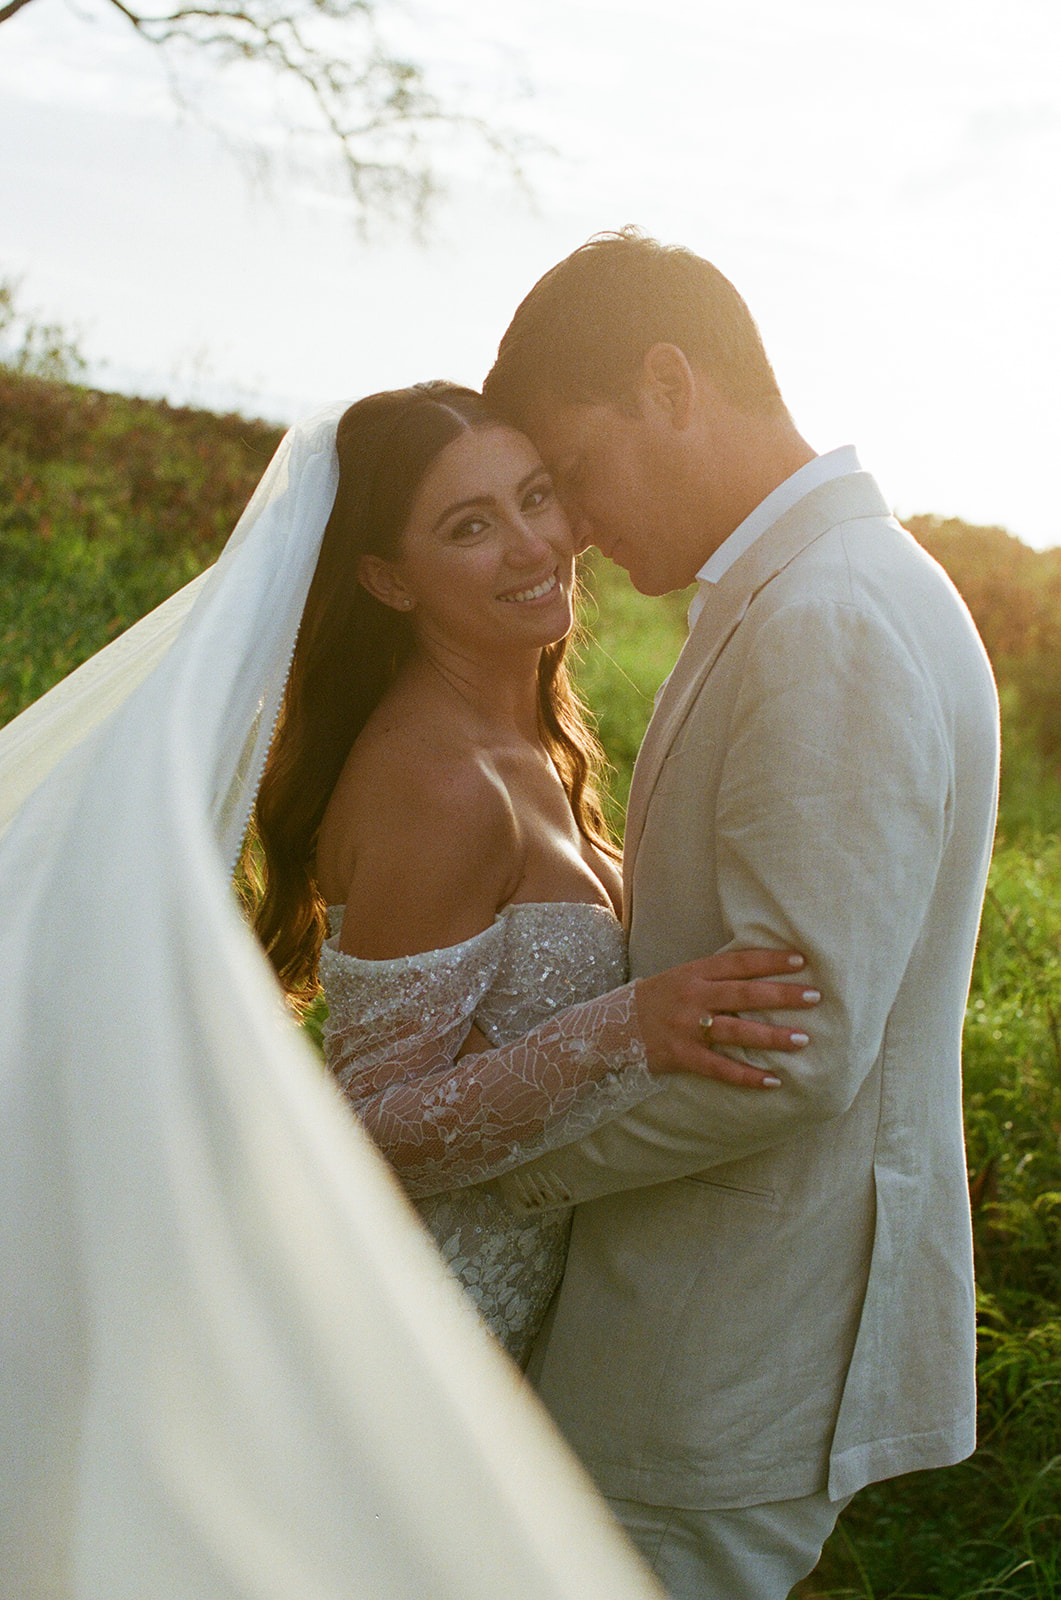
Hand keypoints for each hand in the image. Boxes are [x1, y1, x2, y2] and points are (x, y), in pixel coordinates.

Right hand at [634, 949, 819, 1088]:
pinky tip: (772, 1080)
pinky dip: (747, 1076)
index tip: (802, 960)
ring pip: (737, 1031)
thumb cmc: (655, 1000)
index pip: (739, 962)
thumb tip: (759, 972)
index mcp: (694, 972)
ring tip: (803, 1040)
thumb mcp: (680, 977)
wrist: (610, 1027)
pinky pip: (720, 1068)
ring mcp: (686, 1027)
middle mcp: (692, 996)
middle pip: (745, 994)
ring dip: (773, 1036)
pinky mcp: (681, 1056)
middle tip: (815, 997)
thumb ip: (714, 976)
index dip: (771, 960)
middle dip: (783, 995)